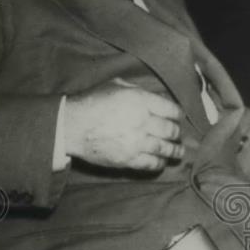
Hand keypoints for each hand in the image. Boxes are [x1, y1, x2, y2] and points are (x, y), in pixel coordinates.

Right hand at [63, 78, 183, 171]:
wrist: (71, 126)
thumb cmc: (90, 102)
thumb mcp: (115, 85)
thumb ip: (137, 90)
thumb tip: (153, 98)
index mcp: (140, 100)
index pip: (171, 110)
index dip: (177, 114)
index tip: (177, 118)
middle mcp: (142, 121)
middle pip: (171, 130)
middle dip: (176, 133)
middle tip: (176, 135)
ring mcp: (136, 142)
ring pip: (165, 148)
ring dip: (175, 151)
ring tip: (178, 152)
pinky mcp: (128, 159)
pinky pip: (151, 163)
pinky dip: (160, 163)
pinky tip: (161, 161)